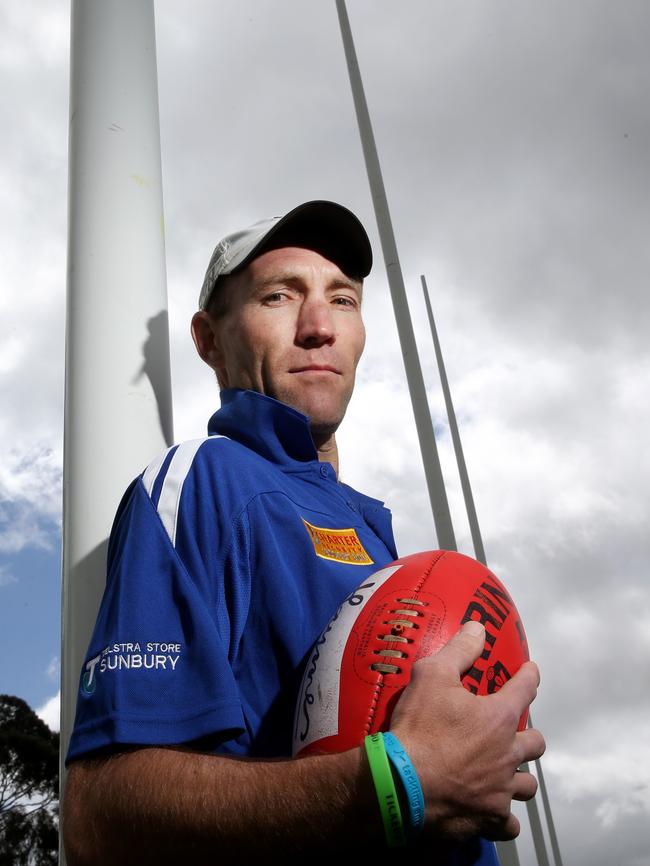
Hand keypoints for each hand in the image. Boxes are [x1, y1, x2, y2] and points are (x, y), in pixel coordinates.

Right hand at [389, 620, 544, 841]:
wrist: (401, 785)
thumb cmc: (419, 727)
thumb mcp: (432, 676)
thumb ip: (459, 650)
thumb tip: (478, 627)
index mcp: (499, 717)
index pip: (526, 688)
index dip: (529, 676)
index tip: (530, 672)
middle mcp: (508, 753)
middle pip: (536, 743)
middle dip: (528, 735)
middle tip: (513, 732)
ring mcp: (500, 790)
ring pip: (526, 785)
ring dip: (519, 776)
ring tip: (506, 773)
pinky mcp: (488, 819)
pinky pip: (507, 823)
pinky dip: (501, 817)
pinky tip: (491, 812)